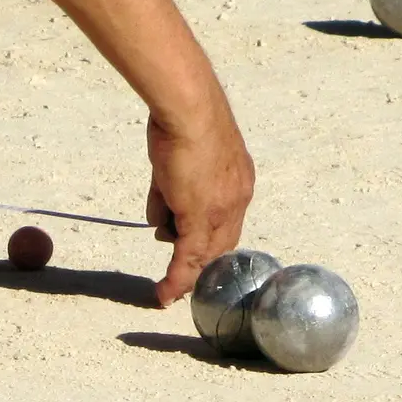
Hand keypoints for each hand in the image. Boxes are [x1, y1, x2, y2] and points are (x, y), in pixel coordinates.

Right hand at [145, 102, 254, 306]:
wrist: (189, 108)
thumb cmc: (184, 120)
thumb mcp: (183, 158)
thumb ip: (174, 190)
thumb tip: (162, 219)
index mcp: (239, 182)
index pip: (226, 224)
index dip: (209, 243)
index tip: (192, 256)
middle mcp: (237, 199)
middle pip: (218, 245)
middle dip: (197, 262)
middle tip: (177, 276)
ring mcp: (220, 210)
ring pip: (199, 250)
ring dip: (175, 246)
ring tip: (162, 196)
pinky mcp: (200, 217)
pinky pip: (188, 259)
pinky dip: (176, 280)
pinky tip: (164, 293)